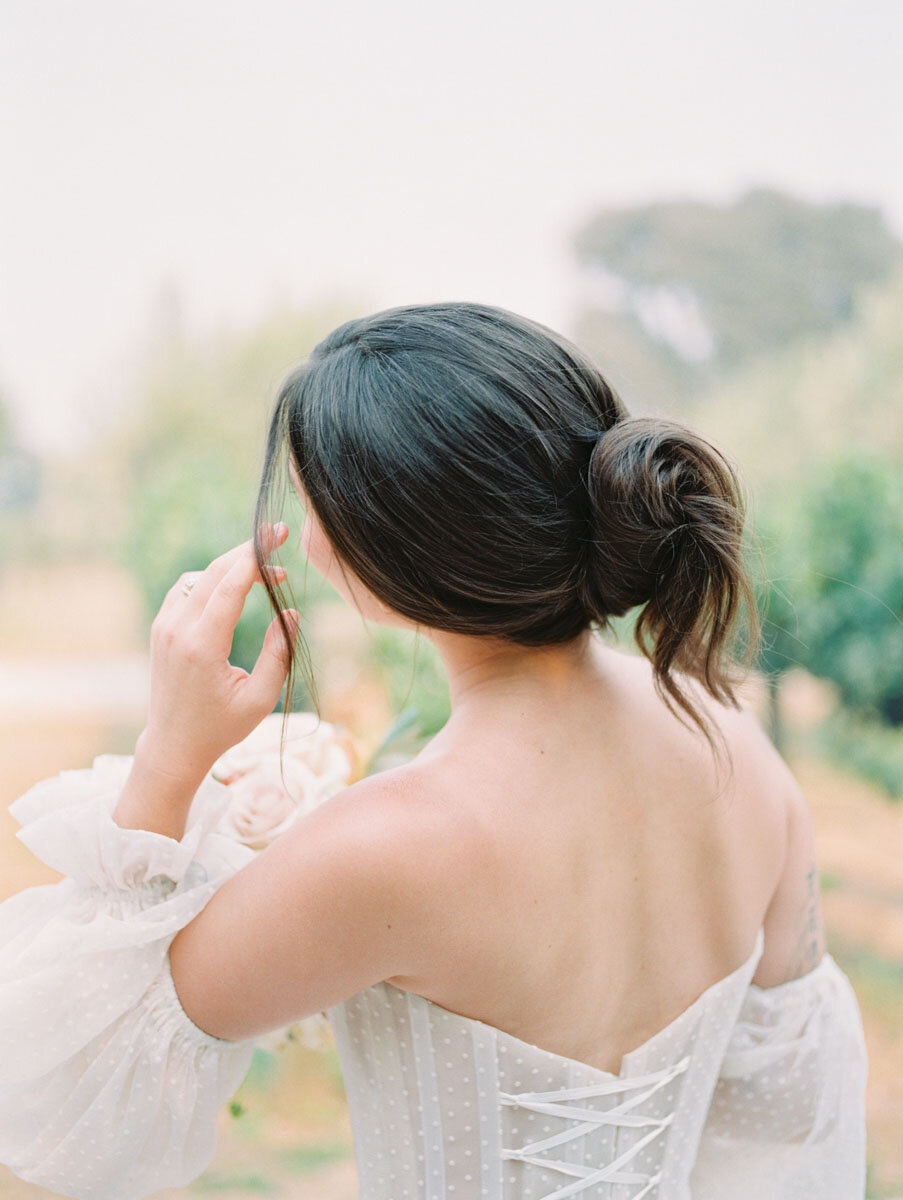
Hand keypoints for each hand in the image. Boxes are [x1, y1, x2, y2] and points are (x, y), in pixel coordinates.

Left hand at [137, 523, 299, 784]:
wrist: (174, 744)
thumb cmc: (222, 727)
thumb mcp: (261, 697)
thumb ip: (280, 653)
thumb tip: (290, 611)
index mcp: (202, 646)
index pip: (229, 585)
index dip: (256, 556)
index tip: (278, 535)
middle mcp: (178, 630)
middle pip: (214, 572)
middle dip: (247, 551)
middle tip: (276, 539)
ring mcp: (164, 627)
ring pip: (199, 577)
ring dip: (230, 567)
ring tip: (262, 573)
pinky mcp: (160, 628)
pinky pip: (185, 589)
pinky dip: (210, 580)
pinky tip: (232, 587)